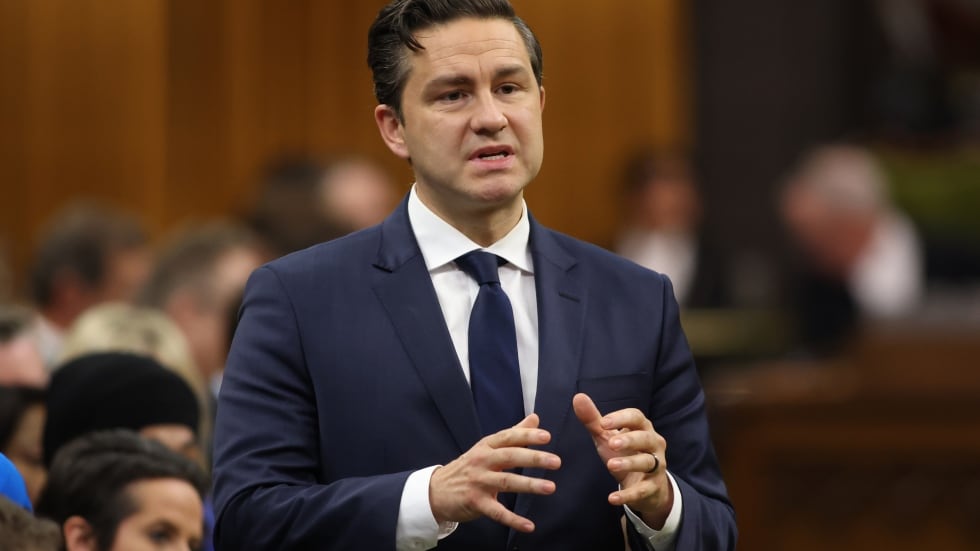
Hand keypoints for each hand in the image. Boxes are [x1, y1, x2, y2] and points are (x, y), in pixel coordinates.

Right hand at [429, 414, 560, 532]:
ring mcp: (478, 482)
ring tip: (550, 487)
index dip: (527, 436)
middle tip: (556, 461)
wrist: (436, 491)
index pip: (508, 437)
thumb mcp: (487, 447)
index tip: (546, 436)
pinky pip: (497, 512)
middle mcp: (482, 461)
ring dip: (529, 485)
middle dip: (533, 458)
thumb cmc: (468, 467)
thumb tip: (535, 418)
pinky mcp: (476, 502)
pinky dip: (513, 519)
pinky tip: (529, 525)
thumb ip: (513, 434)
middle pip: (509, 457)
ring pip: (506, 482)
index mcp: (486, 446)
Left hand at [572, 393, 672, 527]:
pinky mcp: (653, 487)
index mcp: (642, 428)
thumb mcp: (608, 437)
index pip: (637, 417)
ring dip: (630, 463)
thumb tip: (578, 397)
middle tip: (612, 442)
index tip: (604, 422)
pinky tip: (612, 498)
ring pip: (648, 462)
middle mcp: (654, 444)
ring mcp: (656, 466)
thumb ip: (594, 420)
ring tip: (611, 465)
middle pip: (646, 438)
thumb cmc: (625, 453)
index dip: (621, 418)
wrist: (645, 486)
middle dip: (630, 439)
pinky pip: (643, 490)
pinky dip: (628, 495)